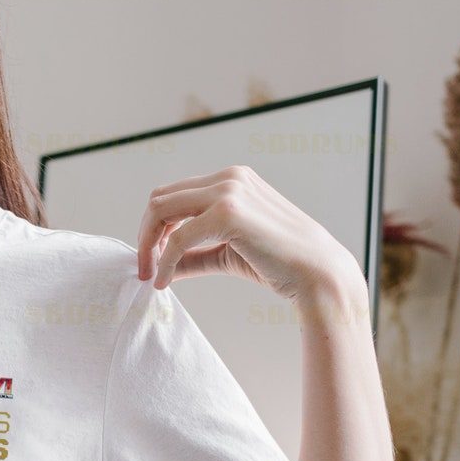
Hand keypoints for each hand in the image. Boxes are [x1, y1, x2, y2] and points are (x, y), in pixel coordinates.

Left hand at [136, 164, 361, 304]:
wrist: (316, 273)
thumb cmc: (278, 264)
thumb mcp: (226, 254)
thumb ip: (193, 255)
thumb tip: (162, 267)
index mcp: (231, 180)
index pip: (173, 195)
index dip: (154, 228)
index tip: (150, 259)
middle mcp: (228, 178)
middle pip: (160, 199)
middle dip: (144, 235)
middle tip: (144, 268)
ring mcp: (228, 191)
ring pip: (160, 210)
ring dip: (147, 246)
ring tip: (150, 275)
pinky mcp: (227, 213)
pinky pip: (176, 238)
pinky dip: (164, 261)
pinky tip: (164, 282)